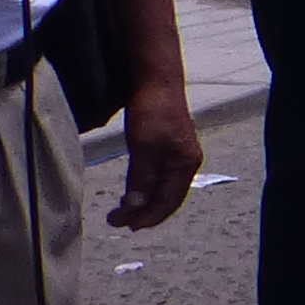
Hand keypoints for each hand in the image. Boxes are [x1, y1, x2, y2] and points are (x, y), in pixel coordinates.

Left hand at [108, 79, 200, 230]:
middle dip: (145, 213)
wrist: (156, 80)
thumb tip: (135, 207)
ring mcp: (177, 156)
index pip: (168, 202)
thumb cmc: (153, 111)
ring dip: (143, 202)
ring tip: (123, 211)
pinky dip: (144, 189)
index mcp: (185, 165)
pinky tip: (133, 192)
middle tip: (118, 221)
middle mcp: (185, 164)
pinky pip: (157, 178)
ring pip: (161, 189)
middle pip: (167, 199)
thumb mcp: (144, 147)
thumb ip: (142, 179)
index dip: (148, 217)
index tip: (125, 224)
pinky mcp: (166, 148)